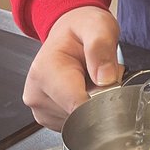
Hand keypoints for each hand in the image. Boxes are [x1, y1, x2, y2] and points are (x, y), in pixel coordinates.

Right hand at [22, 6, 121, 130]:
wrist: (69, 31)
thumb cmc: (82, 28)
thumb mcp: (98, 26)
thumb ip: (101, 47)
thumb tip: (105, 77)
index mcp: (46, 71)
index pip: (77, 105)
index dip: (103, 100)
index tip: (113, 85)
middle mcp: (37, 93)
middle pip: (80, 115)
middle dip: (100, 99)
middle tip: (103, 75)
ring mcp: (40, 108)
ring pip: (79, 122)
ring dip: (94, 105)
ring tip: (93, 80)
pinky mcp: (48, 116)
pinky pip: (76, 123)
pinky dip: (86, 110)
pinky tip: (86, 90)